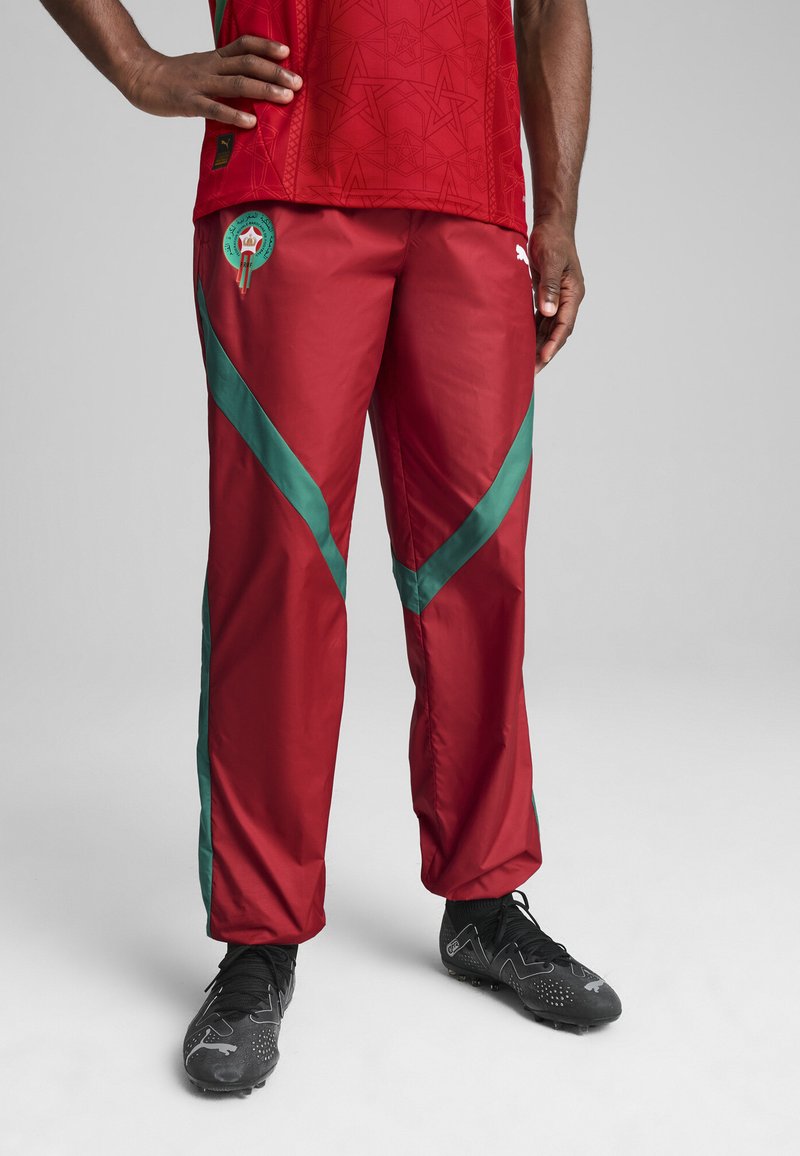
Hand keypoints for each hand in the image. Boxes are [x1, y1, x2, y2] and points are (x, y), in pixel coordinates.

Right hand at [122, 35, 302, 127]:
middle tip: (297, 83)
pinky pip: (214, 109)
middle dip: (275, 72)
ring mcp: (200, 84)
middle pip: (247, 64)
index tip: (287, 51)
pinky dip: (234, 115)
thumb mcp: (201, 66)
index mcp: (214, 58)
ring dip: (263, 90)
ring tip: (285, 99)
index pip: (243, 46)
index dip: (265, 46)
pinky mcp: (188, 102)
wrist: (139, 77)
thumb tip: (250, 81)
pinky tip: (251, 123)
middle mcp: (210, 67)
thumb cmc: (174, 77)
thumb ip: (223, 71)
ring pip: (237, 84)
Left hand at [528, 221, 584, 372]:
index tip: (543, 358)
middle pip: (558, 332)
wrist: (551, 226)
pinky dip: (533, 333)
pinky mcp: (548, 297)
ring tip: (526, 365)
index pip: (564, 325)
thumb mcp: (551, 261)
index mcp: (573, 293)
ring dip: (539, 346)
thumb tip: (549, 312)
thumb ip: (550, 286)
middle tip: (531, 372)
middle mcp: (568, 300)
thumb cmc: (552, 240)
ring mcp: (558, 299)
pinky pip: (541, 320)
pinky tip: (522, 344)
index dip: (553, 343)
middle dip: (546, 352)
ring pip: (549, 329)